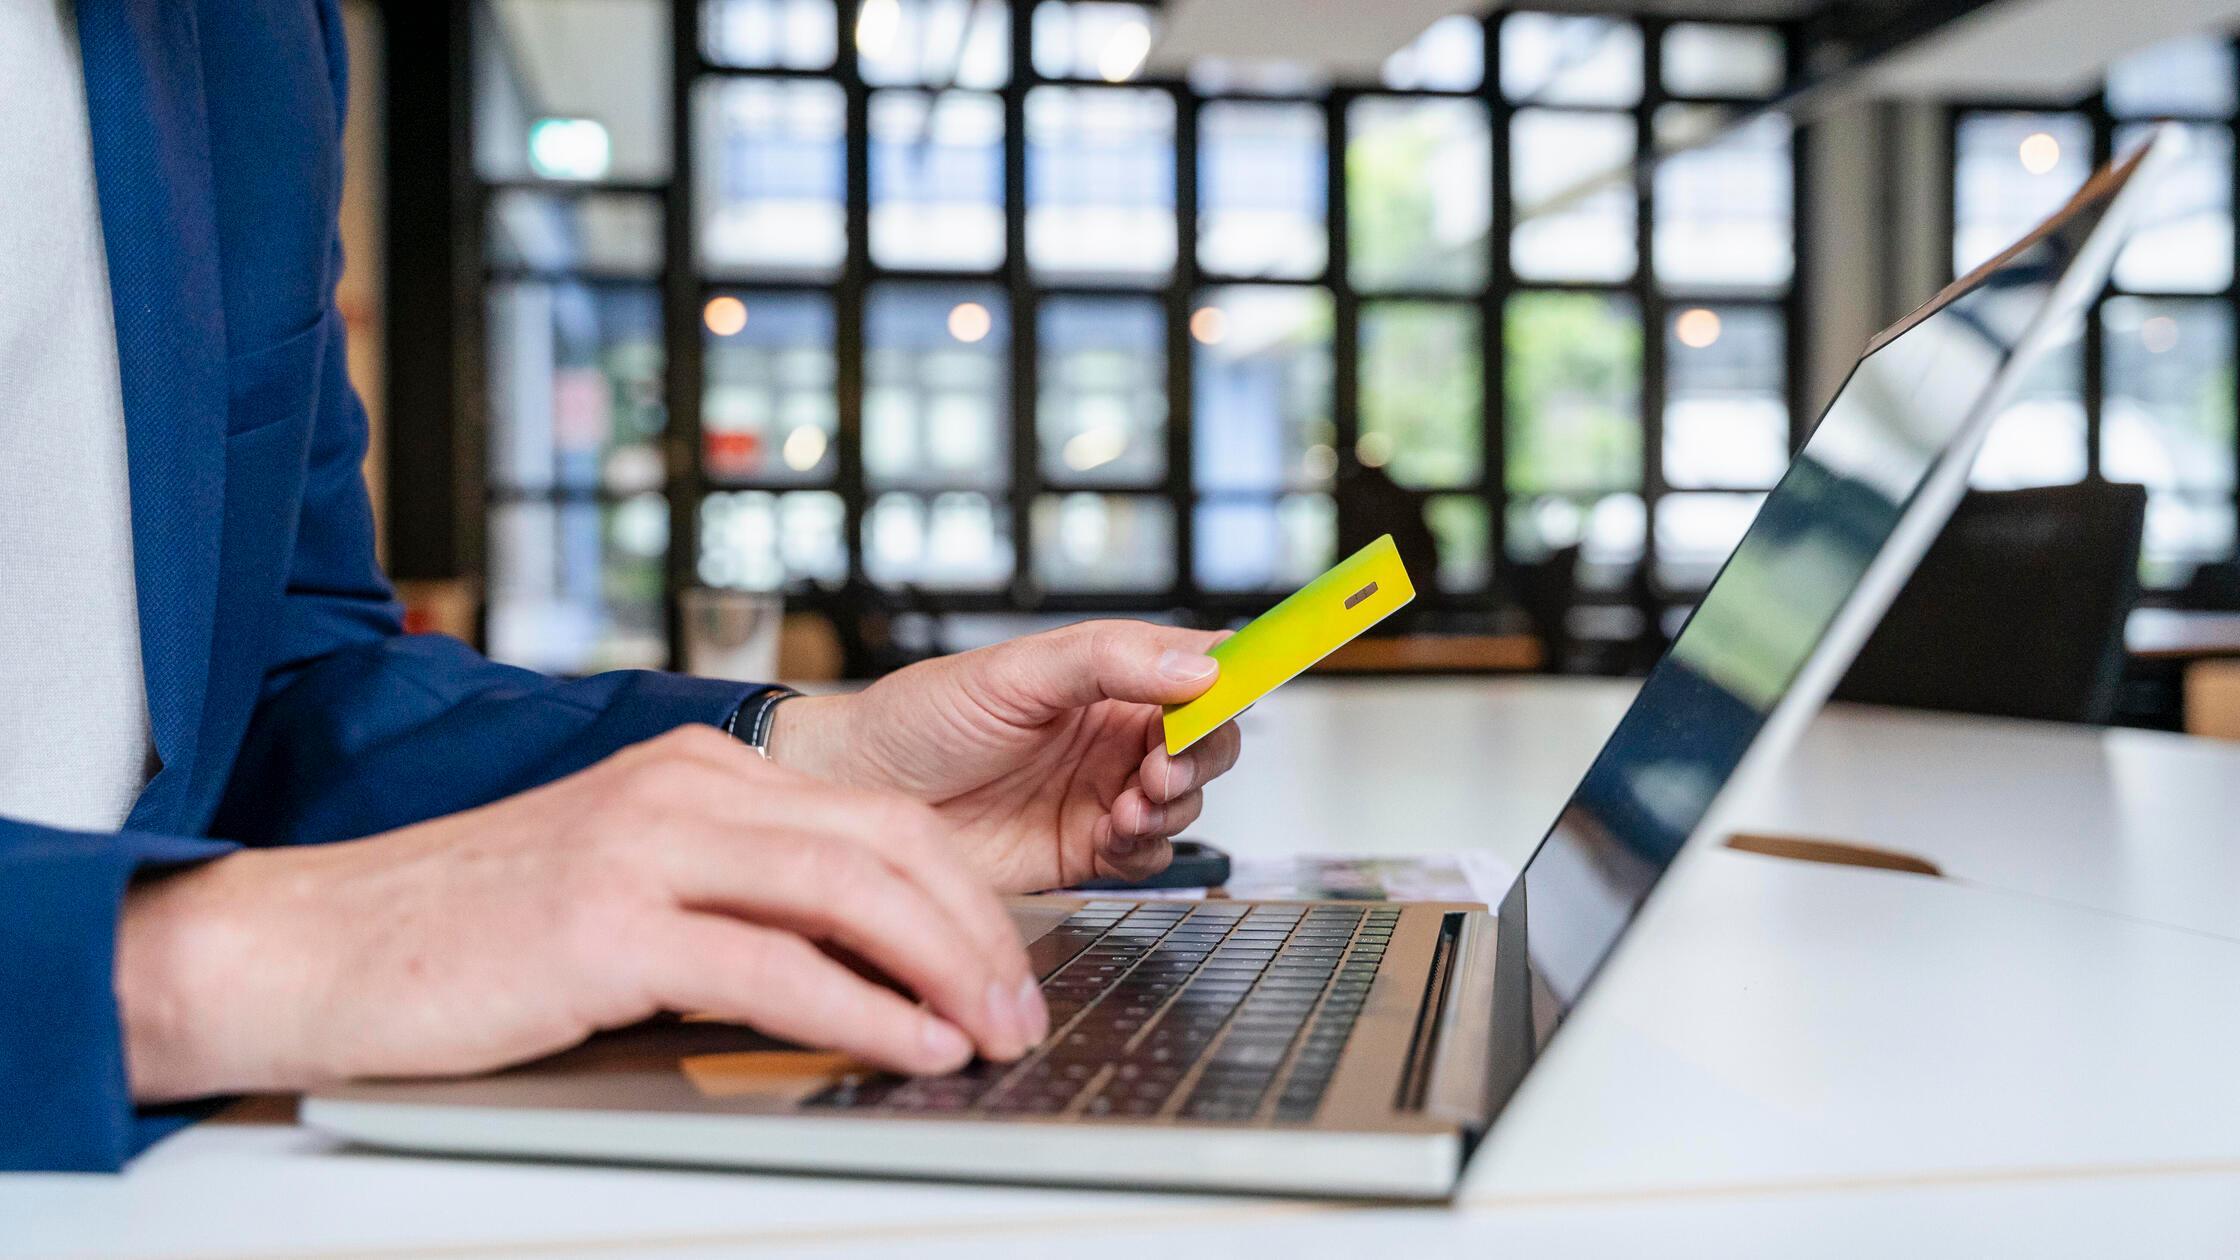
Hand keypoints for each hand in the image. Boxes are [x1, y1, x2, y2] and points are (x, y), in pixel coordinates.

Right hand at [115, 727, 1046, 1102]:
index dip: (964, 895)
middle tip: (1025, 1006)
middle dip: (978, 930)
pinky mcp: (608, 922)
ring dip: (945, 968)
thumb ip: (739, 906)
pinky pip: (775, 965)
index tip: (1008, 964)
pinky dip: (865, 1011)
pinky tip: (912, 1046)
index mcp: (698, 773)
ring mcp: (645, 846)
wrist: (316, 945)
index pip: (879, 818)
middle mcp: (684, 789)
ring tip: (993, 1032)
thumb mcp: (630, 891)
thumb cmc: (472, 933)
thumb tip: (865, 971)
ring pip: (852, 888)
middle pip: (890, 840)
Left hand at [770, 621, 1244, 892]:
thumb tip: (1199, 664)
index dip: (1226, 681)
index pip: (1197, 668)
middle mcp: (1112, 734)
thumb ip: (1108, 660)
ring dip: (1170, 804)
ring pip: (1184, 802)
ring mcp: (1101, 793)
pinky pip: (1147, 856)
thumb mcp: (1013, 672)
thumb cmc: (919, 719)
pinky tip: (1112, 834)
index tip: (1225, 696)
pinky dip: (1146, 848)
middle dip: (1200, 754)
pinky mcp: (1084, 851)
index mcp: (1106, 676)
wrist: (859, 794)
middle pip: (1207, 742)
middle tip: (1161, 764)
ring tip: (1127, 803)